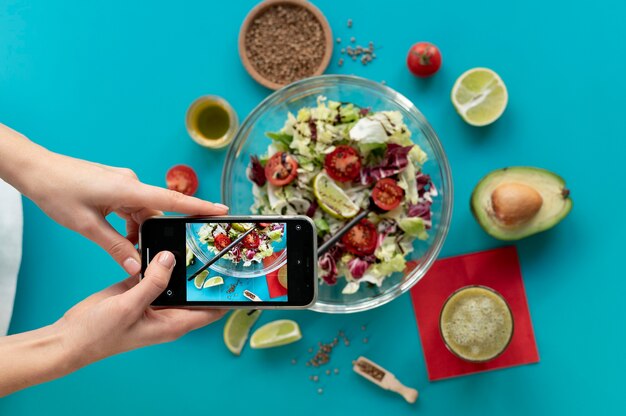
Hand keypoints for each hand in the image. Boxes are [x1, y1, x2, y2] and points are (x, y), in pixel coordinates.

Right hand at [0, 251, 225, 395]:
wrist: (71, 336)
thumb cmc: (101, 334)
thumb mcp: (130, 306)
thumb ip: (153, 282)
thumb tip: (170, 258)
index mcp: (173, 323)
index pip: (211, 310)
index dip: (226, 296)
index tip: (240, 277)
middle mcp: (168, 311)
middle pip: (195, 290)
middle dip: (206, 272)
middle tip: (219, 247)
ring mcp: (153, 299)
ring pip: (175, 278)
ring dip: (182, 263)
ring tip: (196, 239)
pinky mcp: (138, 289)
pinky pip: (155, 271)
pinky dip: (159, 259)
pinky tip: (165, 241)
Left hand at [10, 137, 227, 274]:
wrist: (37, 169)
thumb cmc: (58, 192)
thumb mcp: (87, 226)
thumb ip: (115, 246)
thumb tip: (136, 266)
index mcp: (129, 190)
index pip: (173, 200)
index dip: (200, 207)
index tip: (223, 211)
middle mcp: (132, 184)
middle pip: (157, 211)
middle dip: (156, 234)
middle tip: (153, 256)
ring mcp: (124, 184)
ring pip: (143, 212)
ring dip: (138, 231)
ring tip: (125, 249)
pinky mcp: (115, 186)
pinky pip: (132, 207)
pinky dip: (129, 223)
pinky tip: (118, 235)